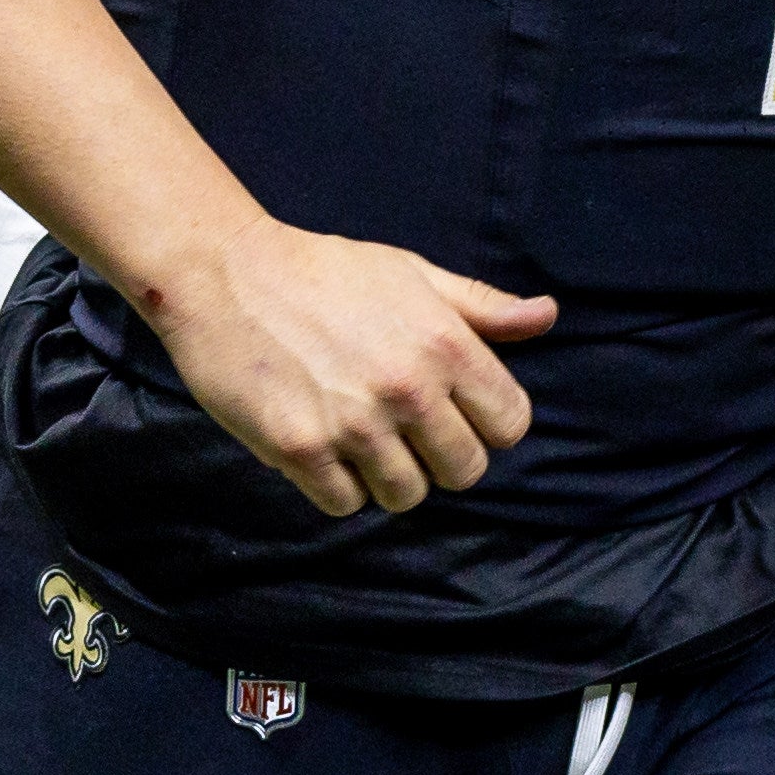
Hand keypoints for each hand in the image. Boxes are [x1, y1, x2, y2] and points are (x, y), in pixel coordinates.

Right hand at [145, 219, 550, 516]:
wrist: (228, 274)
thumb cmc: (326, 271)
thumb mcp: (412, 274)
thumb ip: (481, 306)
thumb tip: (546, 317)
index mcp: (446, 344)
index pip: (510, 425)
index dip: (488, 424)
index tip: (457, 413)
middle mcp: (408, 388)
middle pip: (464, 471)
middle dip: (442, 457)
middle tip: (407, 431)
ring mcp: (354, 424)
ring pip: (406, 496)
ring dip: (389, 476)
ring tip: (363, 438)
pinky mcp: (300, 449)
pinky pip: (344, 504)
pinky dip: (338, 486)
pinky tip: (324, 447)